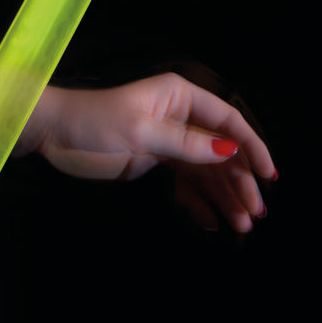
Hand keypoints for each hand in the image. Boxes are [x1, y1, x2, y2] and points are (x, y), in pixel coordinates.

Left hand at [21, 73, 276, 231]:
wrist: (53, 134)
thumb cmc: (92, 123)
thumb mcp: (139, 132)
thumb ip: (184, 143)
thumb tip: (228, 151)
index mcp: (179, 96)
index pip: (226, 120)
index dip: (251, 147)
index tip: (267, 175)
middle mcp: (180, 115)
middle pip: (221, 150)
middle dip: (239, 181)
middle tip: (254, 213)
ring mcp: (169, 140)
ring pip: (206, 170)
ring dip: (223, 196)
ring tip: (240, 225)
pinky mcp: (156, 160)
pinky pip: (185, 182)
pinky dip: (198, 201)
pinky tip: (211, 220)